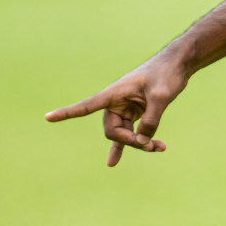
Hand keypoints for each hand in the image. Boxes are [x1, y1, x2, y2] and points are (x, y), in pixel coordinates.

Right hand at [45, 54, 189, 166]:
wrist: (177, 65)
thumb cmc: (167, 74)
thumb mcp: (161, 97)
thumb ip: (151, 120)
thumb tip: (142, 141)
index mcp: (114, 93)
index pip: (87, 105)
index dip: (68, 112)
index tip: (48, 117)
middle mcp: (115, 102)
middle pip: (112, 131)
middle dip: (129, 141)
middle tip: (151, 145)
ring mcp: (125, 108)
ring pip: (123, 134)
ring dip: (139, 143)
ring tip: (159, 148)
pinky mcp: (134, 113)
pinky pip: (131, 132)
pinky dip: (133, 143)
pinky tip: (115, 161)